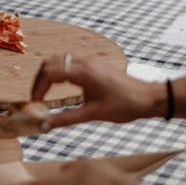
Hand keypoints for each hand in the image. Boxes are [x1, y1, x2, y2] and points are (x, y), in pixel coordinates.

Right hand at [32, 54, 162, 127]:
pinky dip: (58, 71)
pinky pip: (68, 61)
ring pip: (58, 59)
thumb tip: (46, 124)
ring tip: (45, 93)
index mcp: (83, 72)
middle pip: (50, 62)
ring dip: (48, 74)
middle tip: (37, 97)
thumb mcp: (94, 114)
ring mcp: (89, 61)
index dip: (38, 87)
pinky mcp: (94, 64)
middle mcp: (85, 62)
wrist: (149, 97)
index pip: (50, 72)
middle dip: (39, 79)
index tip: (36, 103)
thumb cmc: (125, 105)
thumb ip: (67, 119)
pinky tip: (60, 86)